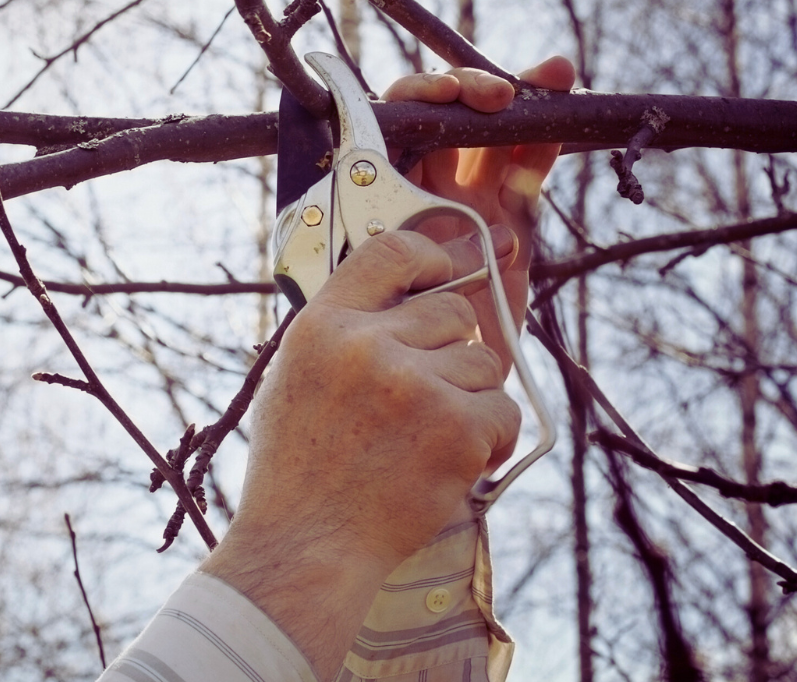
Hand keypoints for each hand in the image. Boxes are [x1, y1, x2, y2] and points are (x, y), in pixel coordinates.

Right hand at [200, 230, 520, 678]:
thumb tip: (411, 294)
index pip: (393, 250)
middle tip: (423, 397)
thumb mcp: (294, 377)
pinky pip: (503, 410)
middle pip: (453, 312)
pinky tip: (451, 462)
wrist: (305, 546)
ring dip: (470, 399)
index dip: (430, 258)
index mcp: (322, 326)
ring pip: (483, 363)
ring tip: (427, 439)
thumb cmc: (298, 469)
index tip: (444, 276)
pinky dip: (489, 439)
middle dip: (450, 351)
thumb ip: (346, 331)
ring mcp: (414, 386)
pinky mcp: (455, 429)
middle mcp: (367, 346)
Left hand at [383, 57, 575, 373]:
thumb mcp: (364, 292)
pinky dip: (545, 141)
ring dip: (522, 101)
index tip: (442, 96)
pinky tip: (563, 110)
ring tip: (553, 78)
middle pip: (447, 120)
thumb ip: (373, 252)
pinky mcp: (510, 225)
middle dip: (472, 92)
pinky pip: (526, 172)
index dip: (417, 99)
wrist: (428, 400)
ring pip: (492, 137)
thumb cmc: (378, 348)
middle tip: (497, 95)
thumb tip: (375, 213)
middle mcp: (422, 191)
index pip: (392, 126)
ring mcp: (468, 203)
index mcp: (379, 195)